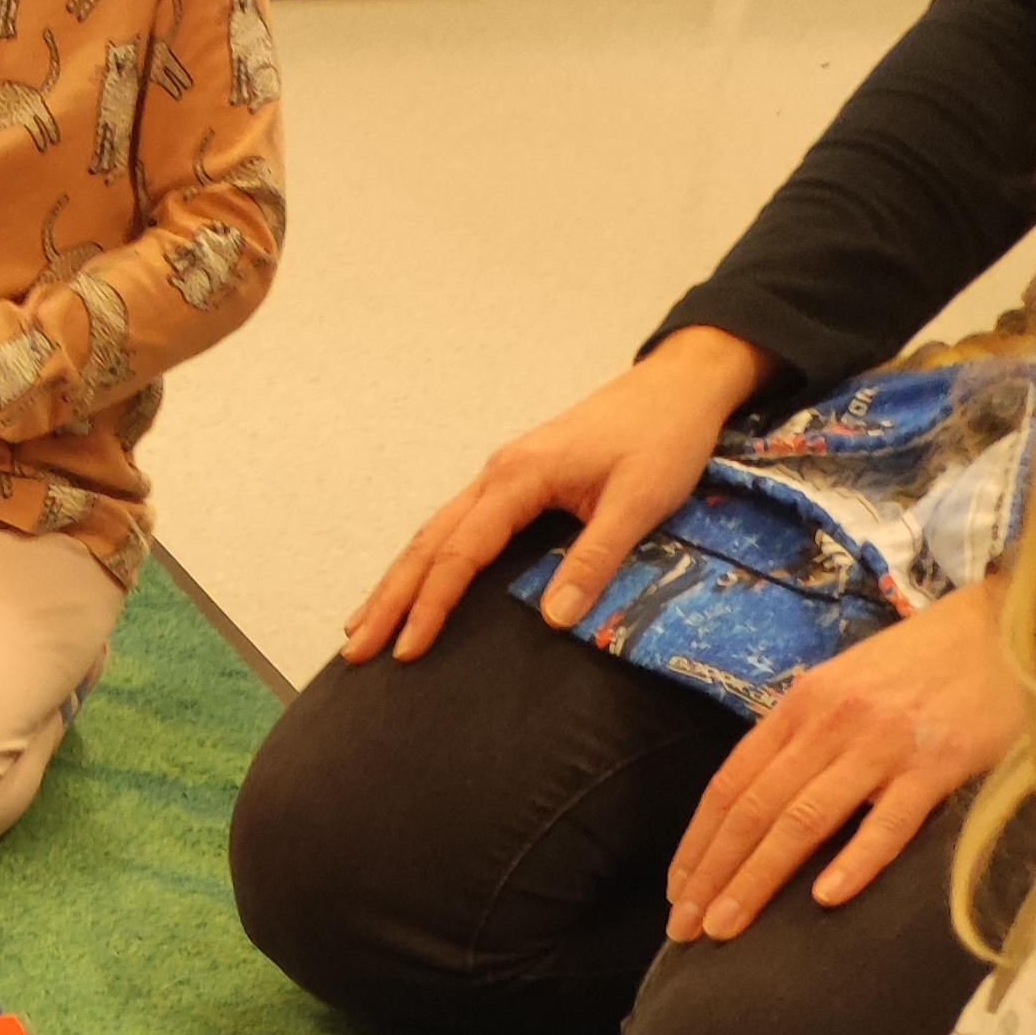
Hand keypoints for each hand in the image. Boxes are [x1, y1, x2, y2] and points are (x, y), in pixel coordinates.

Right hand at [342, 327, 770, 666]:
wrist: (681, 382)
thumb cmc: (666, 435)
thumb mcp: (640, 499)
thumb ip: (594, 559)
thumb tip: (552, 620)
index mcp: (519, 478)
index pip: (460, 552)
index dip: (431, 605)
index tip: (407, 652)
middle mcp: (497, 474)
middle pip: (427, 544)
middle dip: (388, 599)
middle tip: (354, 650)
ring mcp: (501, 475)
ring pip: (432, 534)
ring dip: (396, 582)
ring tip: (360, 626)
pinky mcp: (514, 479)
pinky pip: (452, 526)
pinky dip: (423, 561)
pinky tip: (411, 584)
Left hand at [663, 579, 1024, 940]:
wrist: (1007, 626)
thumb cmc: (916, 666)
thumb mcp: (840, 686)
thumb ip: (798, 739)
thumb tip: (750, 807)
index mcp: (799, 706)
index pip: (730, 784)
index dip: (698, 843)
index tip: (677, 892)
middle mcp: (831, 724)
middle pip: (755, 810)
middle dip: (713, 875)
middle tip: (684, 929)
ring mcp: (883, 744)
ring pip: (804, 821)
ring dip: (757, 880)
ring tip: (726, 928)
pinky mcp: (939, 762)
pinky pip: (890, 821)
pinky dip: (855, 861)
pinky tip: (824, 900)